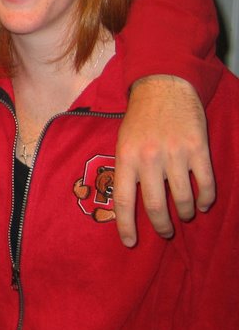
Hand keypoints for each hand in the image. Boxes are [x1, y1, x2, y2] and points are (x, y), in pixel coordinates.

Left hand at [114, 75, 214, 246]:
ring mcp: (175, 154)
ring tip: (185, 214)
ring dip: (186, 213)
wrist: (162, 86)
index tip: (129, 243)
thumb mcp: (122, 141)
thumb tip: (128, 203)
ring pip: (184, 199)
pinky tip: (204, 204)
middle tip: (165, 232)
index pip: (123, 200)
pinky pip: (206, 184)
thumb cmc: (139, 117)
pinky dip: (206, 199)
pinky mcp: (198, 149)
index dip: (126, 226)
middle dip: (162, 226)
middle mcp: (149, 158)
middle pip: (156, 206)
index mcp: (126, 157)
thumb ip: (127, 169)